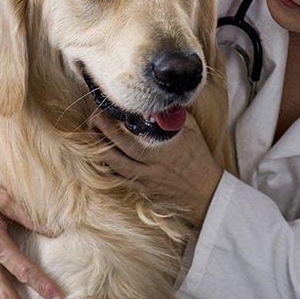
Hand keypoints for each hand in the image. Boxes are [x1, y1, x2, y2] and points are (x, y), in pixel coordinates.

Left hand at [90, 112, 223, 227]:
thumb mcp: (193, 132)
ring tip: (93, 136)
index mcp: (166, 149)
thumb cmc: (199, 159)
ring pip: (117, 166)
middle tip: (94, 119)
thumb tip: (156, 104)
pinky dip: (111, 167)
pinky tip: (105, 156)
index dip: (116, 124)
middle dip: (104, 133)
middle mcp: (154, 166)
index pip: (134, 135)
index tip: (107, 111)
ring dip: (102, 150)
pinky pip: (123, 179)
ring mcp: (147, 181)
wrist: (206, 193)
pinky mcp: (145, 192)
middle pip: (120, 150)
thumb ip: (174, 117)